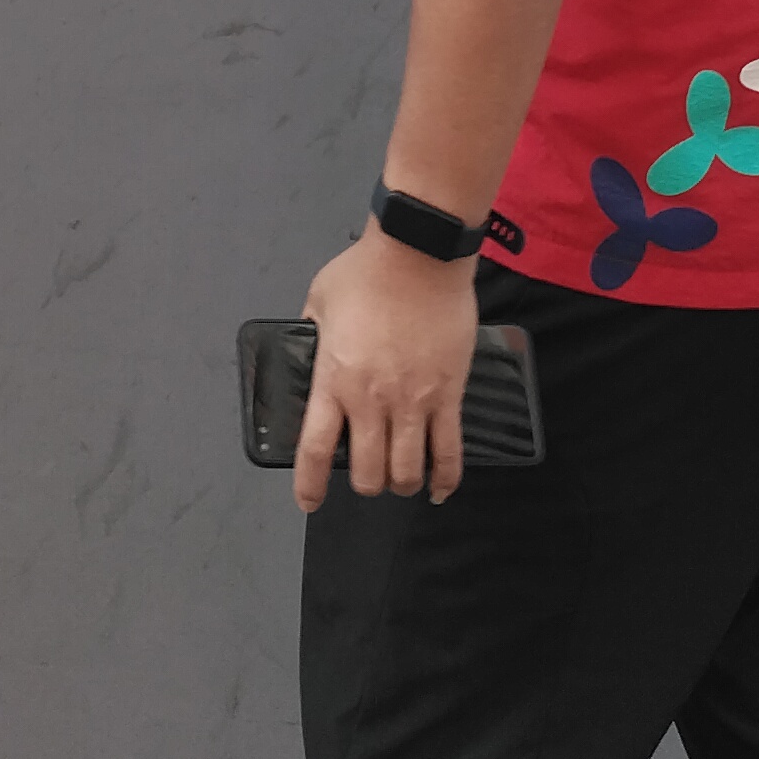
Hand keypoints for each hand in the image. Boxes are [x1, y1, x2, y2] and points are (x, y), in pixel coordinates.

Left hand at [291, 222, 481, 511]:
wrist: (418, 254)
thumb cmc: (365, 272)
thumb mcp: (319, 300)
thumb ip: (311, 332)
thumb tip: (308, 346)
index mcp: (334, 380)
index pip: (315, 450)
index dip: (309, 486)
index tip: (309, 503)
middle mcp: (372, 401)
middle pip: (367, 473)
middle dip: (365, 484)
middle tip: (367, 475)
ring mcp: (414, 401)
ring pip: (407, 472)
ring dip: (401, 483)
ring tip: (400, 476)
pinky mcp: (449, 395)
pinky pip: (450, 452)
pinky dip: (445, 479)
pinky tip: (438, 489)